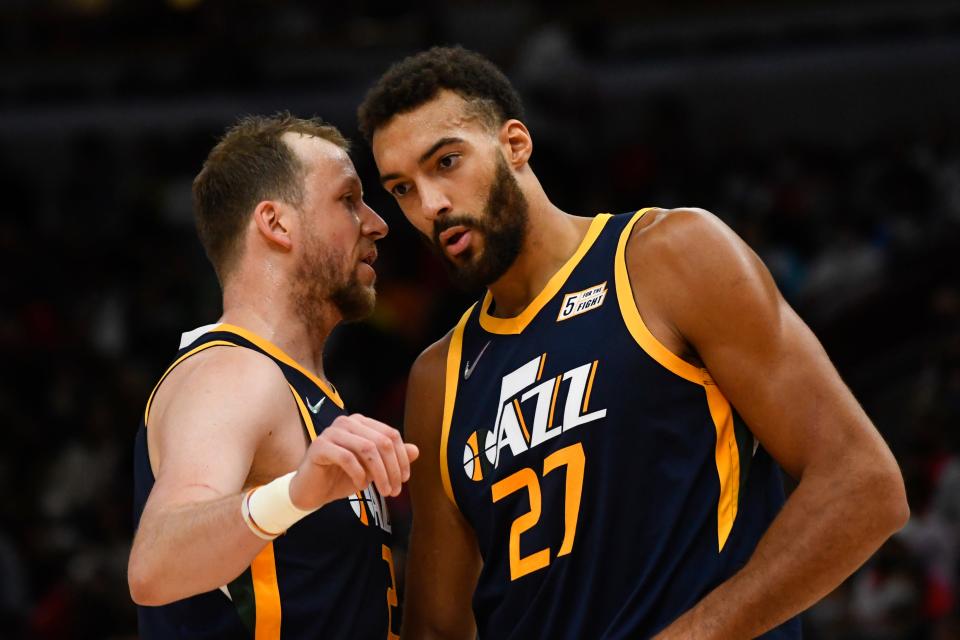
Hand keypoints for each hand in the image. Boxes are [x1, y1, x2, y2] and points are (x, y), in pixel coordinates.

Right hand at [288, 414, 419, 509]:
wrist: (311, 491)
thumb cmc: (342, 477)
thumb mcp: (372, 469)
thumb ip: (392, 458)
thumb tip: (415, 450)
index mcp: (361, 423)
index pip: (391, 434)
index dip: (402, 457)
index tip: (404, 479)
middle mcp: (347, 422)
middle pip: (382, 441)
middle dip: (393, 468)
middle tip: (395, 490)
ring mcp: (332, 432)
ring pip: (367, 449)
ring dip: (380, 473)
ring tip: (383, 491)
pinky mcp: (319, 446)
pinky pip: (347, 458)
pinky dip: (359, 474)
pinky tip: (361, 487)